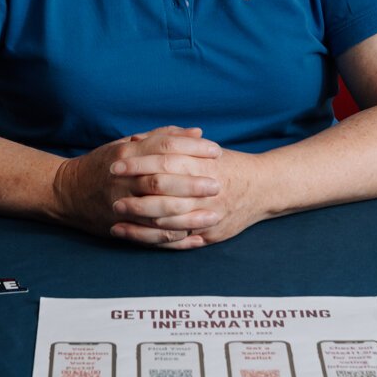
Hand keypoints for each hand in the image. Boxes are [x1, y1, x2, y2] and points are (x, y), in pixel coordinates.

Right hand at [51, 126, 222, 246]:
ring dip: (188, 216)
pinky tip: (194, 238)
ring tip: (213, 216)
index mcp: (128, 153)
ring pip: (158, 211)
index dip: (193, 149)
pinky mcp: (119, 226)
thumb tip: (197, 132)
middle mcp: (124, 178)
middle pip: (163, 180)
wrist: (66, 191)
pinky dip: (173, 238)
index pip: (165, 147)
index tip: (216, 151)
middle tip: (218, 185)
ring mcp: (121, 204)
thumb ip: (162, 137)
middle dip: (193, 184)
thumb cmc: (103, 164)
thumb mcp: (128, 144)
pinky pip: (150, 235)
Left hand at [115, 145, 271, 247]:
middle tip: (110, 195)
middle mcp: (204, 189)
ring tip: (115, 217)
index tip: (114, 164)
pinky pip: (178, 238)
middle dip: (134, 194)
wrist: (266, 186)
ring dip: (139, 220)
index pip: (163, 160)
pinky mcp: (209, 232)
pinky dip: (154, 238)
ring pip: (167, 219)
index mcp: (201, 163)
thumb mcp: (202, 149)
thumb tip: (136, 139)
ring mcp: (207, 213)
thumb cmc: (229, 165)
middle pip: (163, 191)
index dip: (137, 163)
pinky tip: (134, 236)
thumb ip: (171, 142)